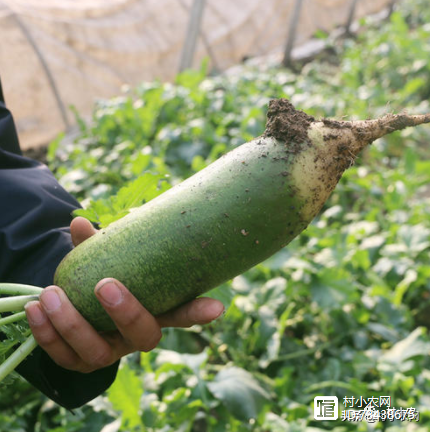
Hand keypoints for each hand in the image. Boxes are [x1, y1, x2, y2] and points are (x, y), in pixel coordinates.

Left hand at [24, 217, 224, 372]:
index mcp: (153, 311)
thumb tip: (80, 223)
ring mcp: (109, 352)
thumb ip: (96, 245)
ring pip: (99, 353)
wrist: (79, 307)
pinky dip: (47, 334)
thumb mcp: (106, 261)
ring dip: (73, 325)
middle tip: (106, 284)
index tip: (217, 307)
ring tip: (53, 294)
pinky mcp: (79, 361)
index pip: (182, 313)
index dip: (198, 313)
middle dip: (127, 313)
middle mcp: (135, 337)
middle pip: (144, 336)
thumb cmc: (104, 277)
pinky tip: (36, 308)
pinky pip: (64, 357)